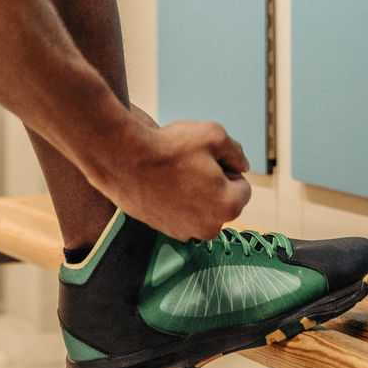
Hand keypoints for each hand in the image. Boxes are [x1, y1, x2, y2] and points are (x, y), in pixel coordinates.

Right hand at [96, 118, 251, 240]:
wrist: (125, 160)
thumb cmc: (171, 147)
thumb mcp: (214, 135)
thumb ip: (236, 151)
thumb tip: (241, 165)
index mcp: (229, 206)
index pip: (242, 186)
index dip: (227, 168)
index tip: (206, 159)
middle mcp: (210, 227)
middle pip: (222, 200)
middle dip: (213, 184)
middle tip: (190, 164)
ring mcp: (186, 232)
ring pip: (201, 207)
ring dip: (195, 193)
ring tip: (174, 173)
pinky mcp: (165, 230)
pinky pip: (181, 213)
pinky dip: (176, 201)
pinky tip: (163, 183)